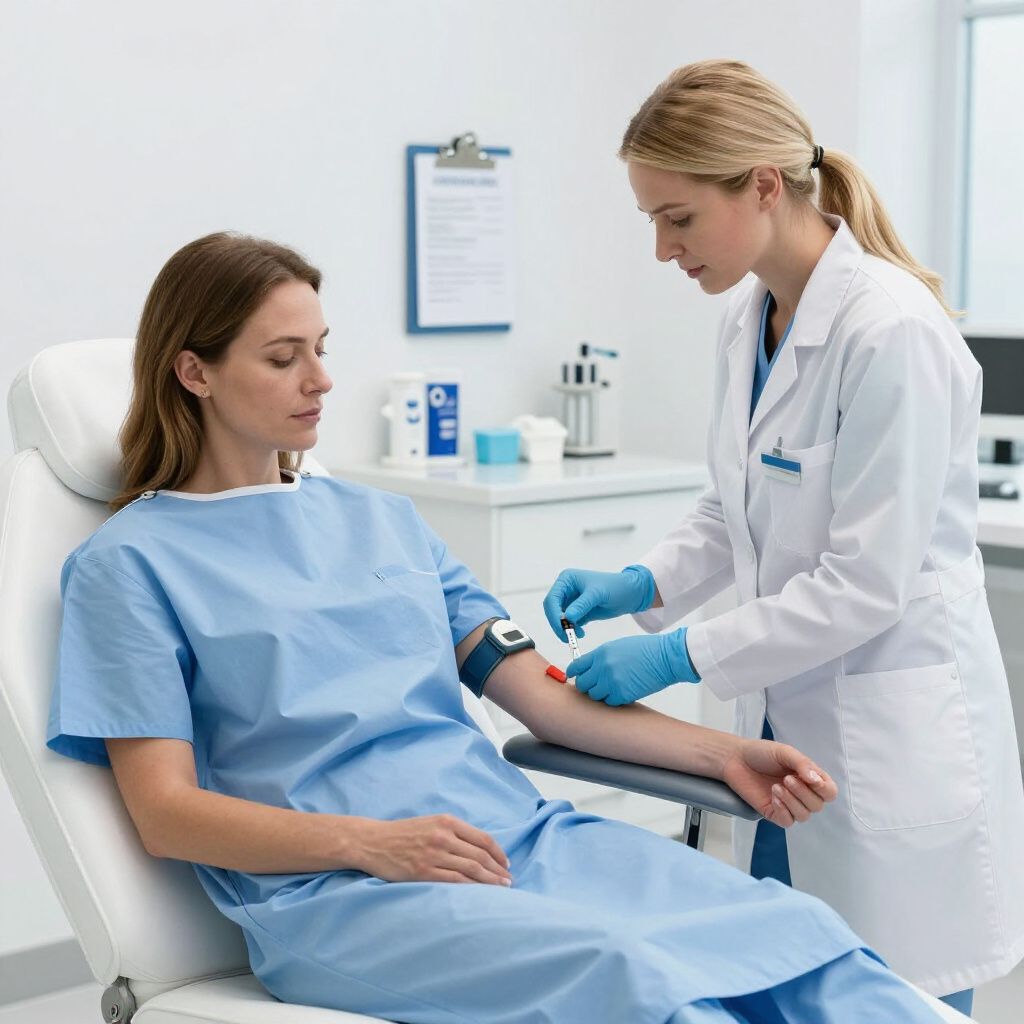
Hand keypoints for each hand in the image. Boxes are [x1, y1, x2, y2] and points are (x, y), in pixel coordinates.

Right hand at [353, 814, 511, 885]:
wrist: (372, 841)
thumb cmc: (402, 833)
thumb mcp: (430, 823)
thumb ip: (453, 832)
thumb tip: (478, 848)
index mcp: (447, 822)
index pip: (483, 839)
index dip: (499, 853)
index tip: (507, 864)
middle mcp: (443, 836)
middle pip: (480, 856)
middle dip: (498, 870)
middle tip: (509, 882)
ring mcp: (433, 854)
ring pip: (471, 870)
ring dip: (490, 881)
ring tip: (501, 890)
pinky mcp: (423, 872)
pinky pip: (454, 882)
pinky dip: (471, 889)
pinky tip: (479, 895)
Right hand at [543, 566, 655, 639]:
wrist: (630, 594)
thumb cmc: (615, 587)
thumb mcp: (598, 594)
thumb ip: (582, 605)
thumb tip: (567, 617)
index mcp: (567, 580)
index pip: (552, 599)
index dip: (554, 614)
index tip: (562, 627)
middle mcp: (566, 589)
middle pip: (552, 610)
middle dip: (558, 624)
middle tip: (566, 637)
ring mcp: (571, 601)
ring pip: (558, 618)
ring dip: (565, 629)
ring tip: (579, 634)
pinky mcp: (577, 612)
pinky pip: (568, 623)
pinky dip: (571, 630)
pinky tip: (581, 633)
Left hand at [565, 629, 698, 704]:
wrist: (665, 657)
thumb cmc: (646, 650)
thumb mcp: (618, 646)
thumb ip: (601, 657)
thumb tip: (590, 668)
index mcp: (600, 653)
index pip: (576, 667)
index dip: (575, 673)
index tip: (577, 677)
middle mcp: (602, 667)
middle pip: (582, 684)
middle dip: (588, 685)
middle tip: (596, 685)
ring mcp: (612, 682)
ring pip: (594, 695)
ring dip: (601, 693)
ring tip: (612, 688)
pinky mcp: (622, 694)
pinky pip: (609, 702)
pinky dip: (613, 699)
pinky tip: (622, 692)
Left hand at [722, 739, 837, 825]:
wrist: (735, 758)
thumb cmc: (761, 753)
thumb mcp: (784, 752)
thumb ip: (803, 764)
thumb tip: (816, 780)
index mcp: (809, 777)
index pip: (829, 792)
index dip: (824, 789)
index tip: (810, 778)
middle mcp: (801, 793)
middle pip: (817, 806)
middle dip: (803, 793)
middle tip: (786, 778)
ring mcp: (788, 804)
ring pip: (804, 816)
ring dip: (792, 801)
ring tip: (776, 786)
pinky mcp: (774, 813)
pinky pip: (788, 822)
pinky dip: (783, 811)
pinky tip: (773, 798)